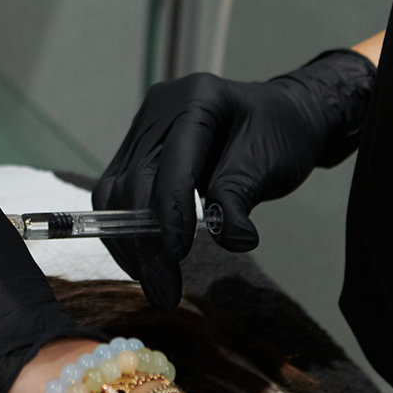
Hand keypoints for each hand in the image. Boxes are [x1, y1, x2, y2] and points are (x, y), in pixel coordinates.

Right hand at [94, 49, 374, 307]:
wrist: (278, 117)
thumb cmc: (279, 134)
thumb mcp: (270, 161)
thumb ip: (240, 194)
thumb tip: (232, 239)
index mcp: (197, 99)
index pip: (170, 161)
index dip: (168, 210)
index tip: (175, 256)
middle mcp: (159, 111)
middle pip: (134, 181)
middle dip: (146, 242)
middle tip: (164, 293)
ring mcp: (142, 132)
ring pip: (113, 193)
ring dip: (129, 244)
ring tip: (156, 285)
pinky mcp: (133, 155)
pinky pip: (115, 198)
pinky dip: (126, 235)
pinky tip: (145, 265)